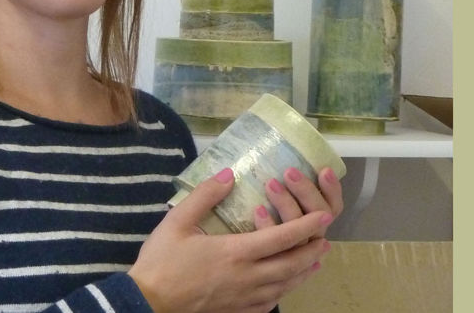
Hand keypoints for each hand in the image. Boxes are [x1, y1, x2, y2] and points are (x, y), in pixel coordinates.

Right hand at [128, 168, 332, 312]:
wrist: (148, 302)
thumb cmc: (162, 260)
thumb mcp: (178, 221)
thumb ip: (206, 195)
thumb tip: (230, 174)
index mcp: (236, 252)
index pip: (282, 237)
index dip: (306, 226)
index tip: (325, 216)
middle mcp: (247, 276)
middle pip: (292, 264)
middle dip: (312, 249)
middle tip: (325, 238)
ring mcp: (244, 297)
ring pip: (285, 286)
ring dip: (303, 271)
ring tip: (315, 260)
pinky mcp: (237, 311)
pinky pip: (270, 303)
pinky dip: (284, 292)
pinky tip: (284, 286)